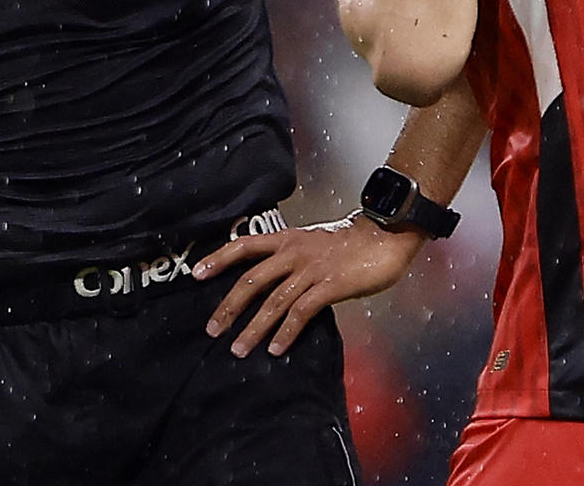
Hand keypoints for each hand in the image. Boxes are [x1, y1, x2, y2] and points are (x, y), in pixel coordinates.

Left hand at [192, 213, 425, 357]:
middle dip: (229, 307)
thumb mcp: (316, 243)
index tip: (196, 273)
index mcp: (288, 239)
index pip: (245, 245)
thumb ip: (296, 261)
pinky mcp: (330, 285)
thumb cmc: (354, 243)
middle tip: (212, 329)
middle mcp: (294, 252)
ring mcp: (312, 269)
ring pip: (274, 301)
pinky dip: (286, 332)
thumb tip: (278, 287)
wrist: (387, 234)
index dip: (219, 258)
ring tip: (239, 349)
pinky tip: (276, 349)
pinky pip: (301, 312)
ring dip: (254, 328)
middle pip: (252, 279)